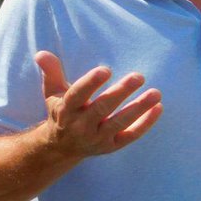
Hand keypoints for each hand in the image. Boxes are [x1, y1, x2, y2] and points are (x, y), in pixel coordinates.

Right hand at [35, 51, 162, 158]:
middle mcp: (81, 126)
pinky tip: (158, 108)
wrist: (61, 147)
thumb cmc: (62, 111)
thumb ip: (51, 72)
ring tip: (156, 93)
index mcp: (65, 109)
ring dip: (139, 108)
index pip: (77, 95)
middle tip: (139, 76)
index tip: (105, 70)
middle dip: (120, 93)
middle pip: (102, 108)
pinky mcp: (111, 146)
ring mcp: (97, 138)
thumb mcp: (52, 92)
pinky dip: (145, 124)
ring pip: (119, 123)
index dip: (90, 83)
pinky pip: (130, 136)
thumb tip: (42, 53)